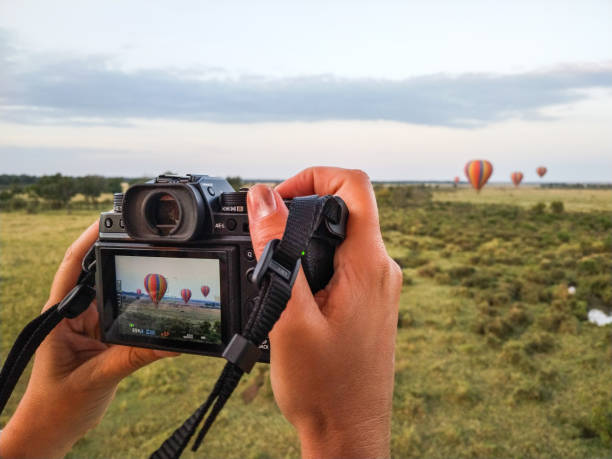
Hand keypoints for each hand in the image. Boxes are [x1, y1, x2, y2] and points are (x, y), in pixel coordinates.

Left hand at [0, 222, 177, 458]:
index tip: (107, 219)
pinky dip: (141, 305)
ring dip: (131, 277)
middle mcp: (74, 313)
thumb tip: (174, 342)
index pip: (71, 266)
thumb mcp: (98, 378)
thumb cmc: (58, 405)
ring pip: (113, 289)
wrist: (53, 428)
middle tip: (144, 236)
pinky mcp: (103, 334)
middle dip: (117, 250)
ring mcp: (89, 322)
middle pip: (96, 270)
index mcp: (60, 316)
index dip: (87, 240)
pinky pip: (125, 311)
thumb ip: (135, 357)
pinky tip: (159, 299)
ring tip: (157, 262)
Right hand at [247, 167, 401, 457]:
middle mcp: (382, 270)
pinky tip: (291, 290)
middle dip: (302, 208)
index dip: (313, 175)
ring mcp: (379, 287)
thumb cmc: (323, 387)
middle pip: (346, 208)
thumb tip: (264, 199)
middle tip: (266, 232)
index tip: (278, 199)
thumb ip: (276, 252)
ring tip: (273, 266)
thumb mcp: (290, 315)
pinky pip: (344, 262)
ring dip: (305, 238)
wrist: (349, 433)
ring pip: (342, 237)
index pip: (354, 186)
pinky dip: (314, 261)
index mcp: (369, 265)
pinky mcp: (370, 302)